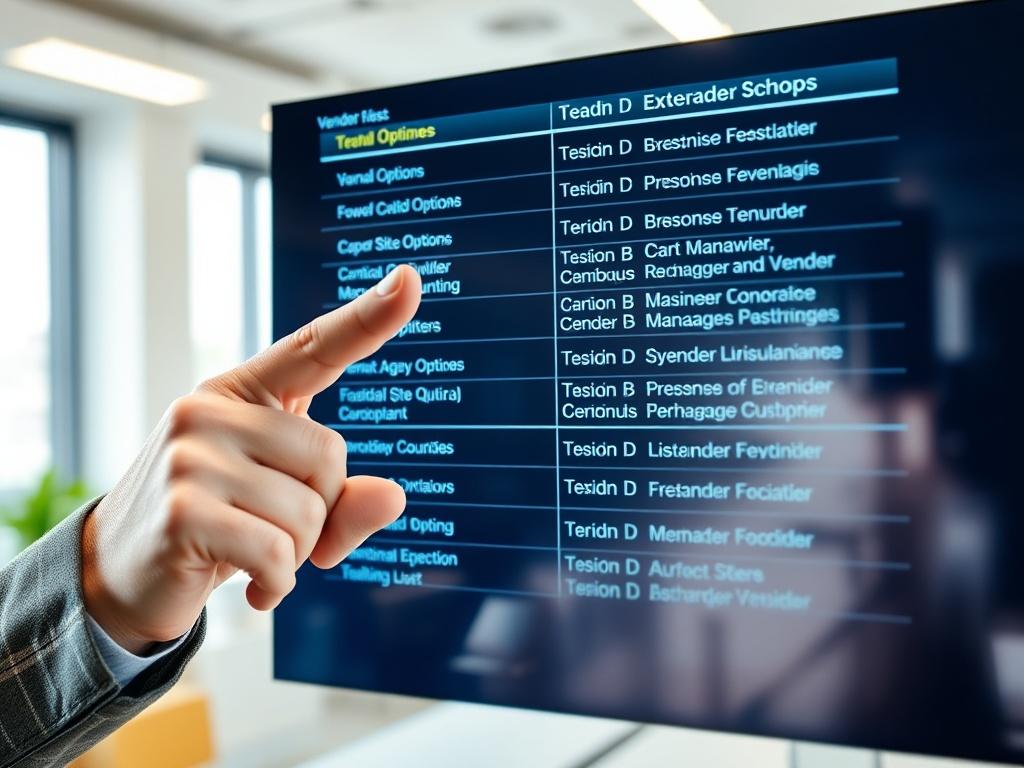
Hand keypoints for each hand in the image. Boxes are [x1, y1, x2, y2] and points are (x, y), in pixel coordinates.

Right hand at [81, 265, 421, 652]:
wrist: (121, 576)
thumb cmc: (216, 527)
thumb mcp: (284, 509)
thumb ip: (343, 502)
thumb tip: (394, 495)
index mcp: (241, 394)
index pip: (312, 348)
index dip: (368, 317)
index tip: (411, 279)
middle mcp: (210, 408)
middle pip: (329, 455)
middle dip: (319, 511)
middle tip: (274, 533)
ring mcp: (190, 454)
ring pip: (308, 511)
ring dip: (296, 554)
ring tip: (253, 557)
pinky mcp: (183, 508)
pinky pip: (278, 553)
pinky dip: (277, 584)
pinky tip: (252, 588)